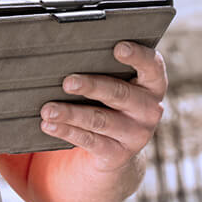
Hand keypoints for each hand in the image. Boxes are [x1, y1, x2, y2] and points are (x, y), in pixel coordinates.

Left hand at [39, 42, 167, 172]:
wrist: (118, 147)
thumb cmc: (111, 100)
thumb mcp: (117, 83)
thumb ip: (104, 68)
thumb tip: (69, 54)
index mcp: (153, 84)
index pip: (152, 65)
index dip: (138, 55)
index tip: (118, 48)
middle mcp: (149, 109)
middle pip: (119, 93)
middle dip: (92, 86)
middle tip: (68, 82)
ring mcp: (136, 134)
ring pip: (100, 120)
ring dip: (71, 113)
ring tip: (48, 109)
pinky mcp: (118, 154)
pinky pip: (90, 141)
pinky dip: (67, 131)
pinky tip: (49, 124)